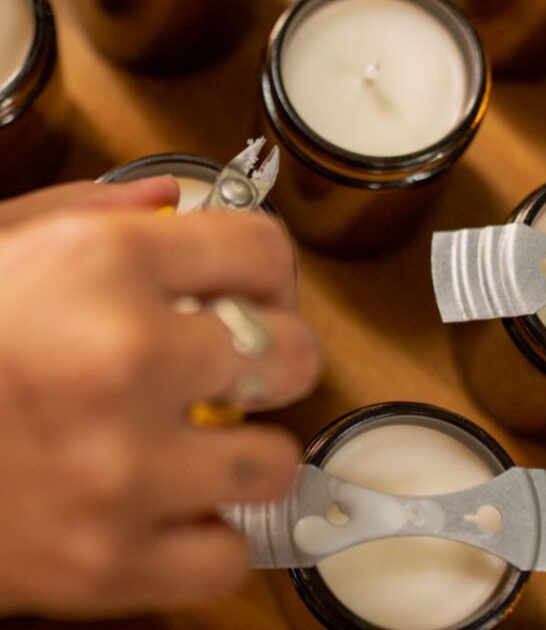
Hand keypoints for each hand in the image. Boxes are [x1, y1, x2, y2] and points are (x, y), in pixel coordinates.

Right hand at [0, 197, 319, 615]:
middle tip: (246, 364)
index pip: (261, 248)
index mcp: (103, 262)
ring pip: (275, 462)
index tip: (260, 286)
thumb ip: (97, 210)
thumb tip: (179, 204)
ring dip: (251, 449)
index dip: (269, 266)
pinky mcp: (105, 567)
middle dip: (276, 355)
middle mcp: (124, 357)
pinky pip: (226, 557)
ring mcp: (120, 471)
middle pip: (291, 353)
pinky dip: (208, 534)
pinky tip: (171, 504)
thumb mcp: (3, 243)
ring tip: (213, 439)